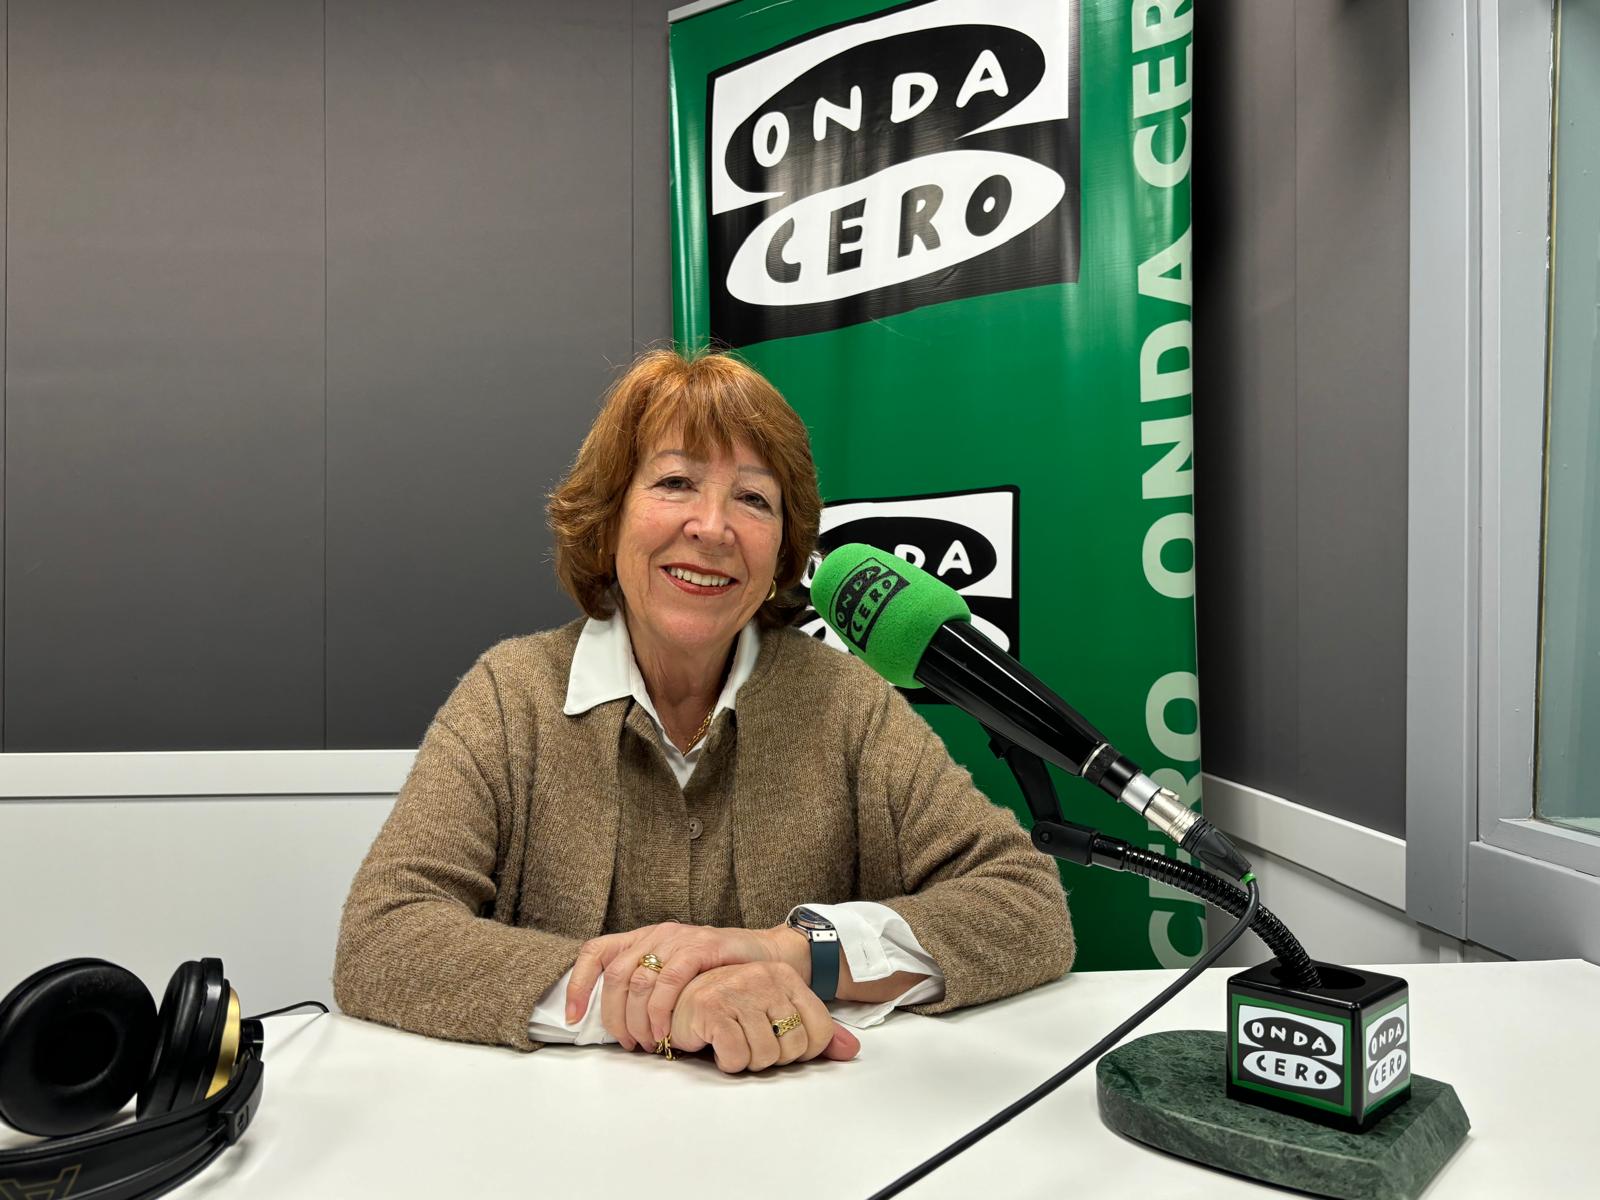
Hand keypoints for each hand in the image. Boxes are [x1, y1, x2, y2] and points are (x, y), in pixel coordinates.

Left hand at [566, 922, 804, 1049]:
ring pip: (639, 979)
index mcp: (644, 939)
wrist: (769, 957)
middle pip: (616, 975)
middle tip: (630, 1044)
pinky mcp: (702, 946)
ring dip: (639, 1019)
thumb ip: (649, 987)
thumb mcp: (677, 976)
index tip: (574, 1018)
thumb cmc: (720, 974)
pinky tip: (667, 1029)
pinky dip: (662, 1008)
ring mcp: (679, 938)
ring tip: (650, 1043)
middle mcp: (657, 934)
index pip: (597, 952)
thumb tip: (617, 1023)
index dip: (579, 984)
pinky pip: (671, 978)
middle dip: (615, 1016)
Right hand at [668, 961, 859, 1072]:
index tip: (780, 1043)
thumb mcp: (778, 1013)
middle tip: (751, 1042)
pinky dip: (728, 1062)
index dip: (803, 1051)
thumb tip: (851, 1050)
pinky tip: (718, 1046)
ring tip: (734, 1042)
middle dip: (772, 1057)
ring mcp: (738, 990)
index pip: (820, 1031)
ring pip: (765, 1056)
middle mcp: (765, 978)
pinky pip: (736, 1057)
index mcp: (786, 977)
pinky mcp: (712, 1008)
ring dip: (748, 1061)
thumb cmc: (732, 1008)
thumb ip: (817, 1033)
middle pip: (794, 1048)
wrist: (681, 998)